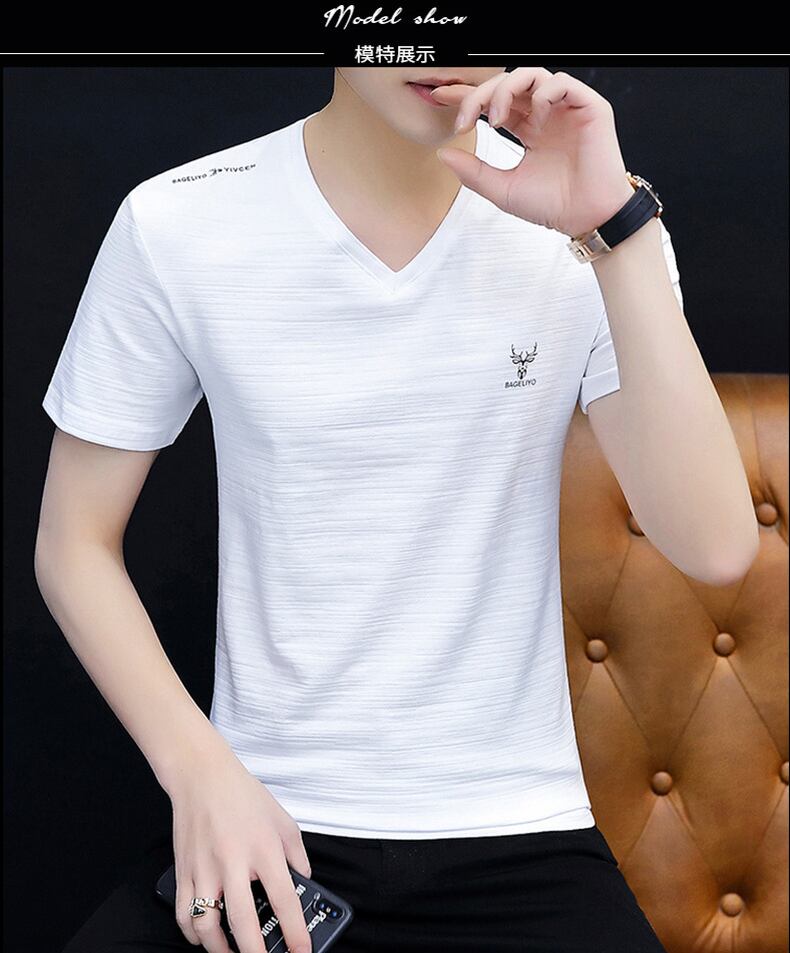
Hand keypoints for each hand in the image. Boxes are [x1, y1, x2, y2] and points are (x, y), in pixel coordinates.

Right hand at [168, 748, 312, 952]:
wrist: (202, 776)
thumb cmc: (244, 796)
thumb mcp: (283, 820)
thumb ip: (296, 854)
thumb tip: (303, 882)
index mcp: (263, 848)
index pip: (284, 899)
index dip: (295, 931)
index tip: (301, 951)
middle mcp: (233, 862)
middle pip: (243, 923)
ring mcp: (205, 869)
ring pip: (207, 927)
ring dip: (221, 951)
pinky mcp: (184, 871)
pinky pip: (184, 914)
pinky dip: (193, 934)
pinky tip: (205, 939)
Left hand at [430, 67, 635, 237]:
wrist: (587, 218)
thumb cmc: (552, 206)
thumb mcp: (502, 189)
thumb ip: (473, 172)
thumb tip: (443, 153)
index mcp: (528, 130)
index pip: (494, 103)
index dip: (468, 96)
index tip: (441, 98)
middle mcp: (545, 115)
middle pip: (507, 85)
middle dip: (480, 94)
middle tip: (464, 117)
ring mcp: (566, 109)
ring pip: (531, 75)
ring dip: (506, 90)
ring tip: (496, 119)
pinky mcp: (588, 107)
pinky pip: (562, 82)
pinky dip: (543, 94)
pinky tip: (536, 117)